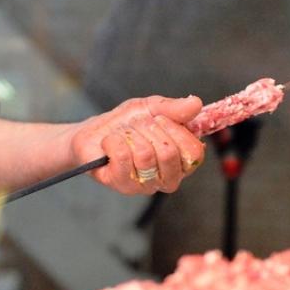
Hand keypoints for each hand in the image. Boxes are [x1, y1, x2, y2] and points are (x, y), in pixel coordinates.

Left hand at [72, 95, 206, 194]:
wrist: (93, 135)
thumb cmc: (125, 124)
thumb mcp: (150, 108)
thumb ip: (173, 108)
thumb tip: (196, 104)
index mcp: (181, 162)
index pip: (194, 153)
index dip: (178, 131)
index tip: (161, 119)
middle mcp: (167, 179)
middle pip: (169, 153)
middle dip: (149, 129)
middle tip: (137, 125)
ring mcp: (146, 185)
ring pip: (145, 154)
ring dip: (130, 134)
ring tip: (123, 134)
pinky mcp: (123, 186)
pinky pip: (123, 157)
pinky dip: (114, 141)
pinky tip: (110, 143)